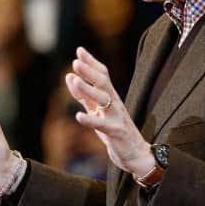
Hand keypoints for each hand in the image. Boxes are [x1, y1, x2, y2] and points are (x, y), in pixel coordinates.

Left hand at [65, 47, 153, 178]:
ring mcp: (116, 117)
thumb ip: (83, 95)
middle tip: (76, 62)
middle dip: (89, 72)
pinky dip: (90, 120)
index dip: (91, 63)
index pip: (102, 75)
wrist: (135, 154)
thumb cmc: (114, 130)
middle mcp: (115, 103)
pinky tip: (78, 116)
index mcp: (110, 97)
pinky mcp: (116, 132)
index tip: (80, 50)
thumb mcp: (96, 110)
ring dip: (87, 90)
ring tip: (74, 80)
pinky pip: (102, 125)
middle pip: (103, 83)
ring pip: (103, 100)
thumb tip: (69, 76)